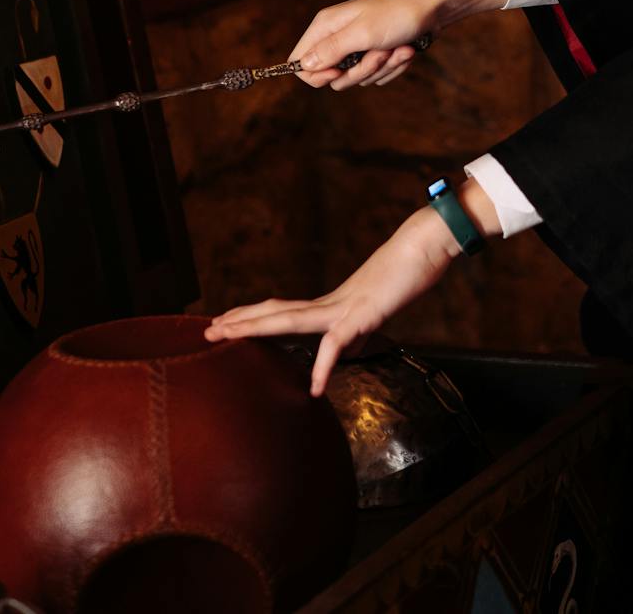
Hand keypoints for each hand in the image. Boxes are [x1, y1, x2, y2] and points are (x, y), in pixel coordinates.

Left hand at [204, 207, 458, 395]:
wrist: (426, 246)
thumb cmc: (404, 275)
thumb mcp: (376, 314)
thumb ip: (358, 336)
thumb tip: (347, 351)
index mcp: (331, 306)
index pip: (282, 312)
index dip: (253, 318)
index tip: (224, 324)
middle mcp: (330, 304)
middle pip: (275, 313)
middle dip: (240, 322)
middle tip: (206, 331)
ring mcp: (345, 306)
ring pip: (290, 319)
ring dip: (256, 328)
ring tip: (227, 336)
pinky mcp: (365, 313)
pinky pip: (339, 343)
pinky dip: (325, 366)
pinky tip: (314, 387)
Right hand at [292, 0, 509, 90]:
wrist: (434, 5)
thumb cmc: (398, 12)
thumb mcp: (362, 33)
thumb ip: (331, 50)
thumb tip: (303, 66)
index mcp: (327, 27)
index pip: (300, 62)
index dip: (316, 74)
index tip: (338, 71)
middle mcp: (339, 37)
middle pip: (333, 76)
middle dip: (359, 71)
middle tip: (378, 54)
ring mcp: (359, 47)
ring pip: (359, 78)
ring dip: (382, 67)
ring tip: (397, 47)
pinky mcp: (378, 53)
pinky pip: (378, 75)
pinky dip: (394, 66)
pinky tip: (406, 49)